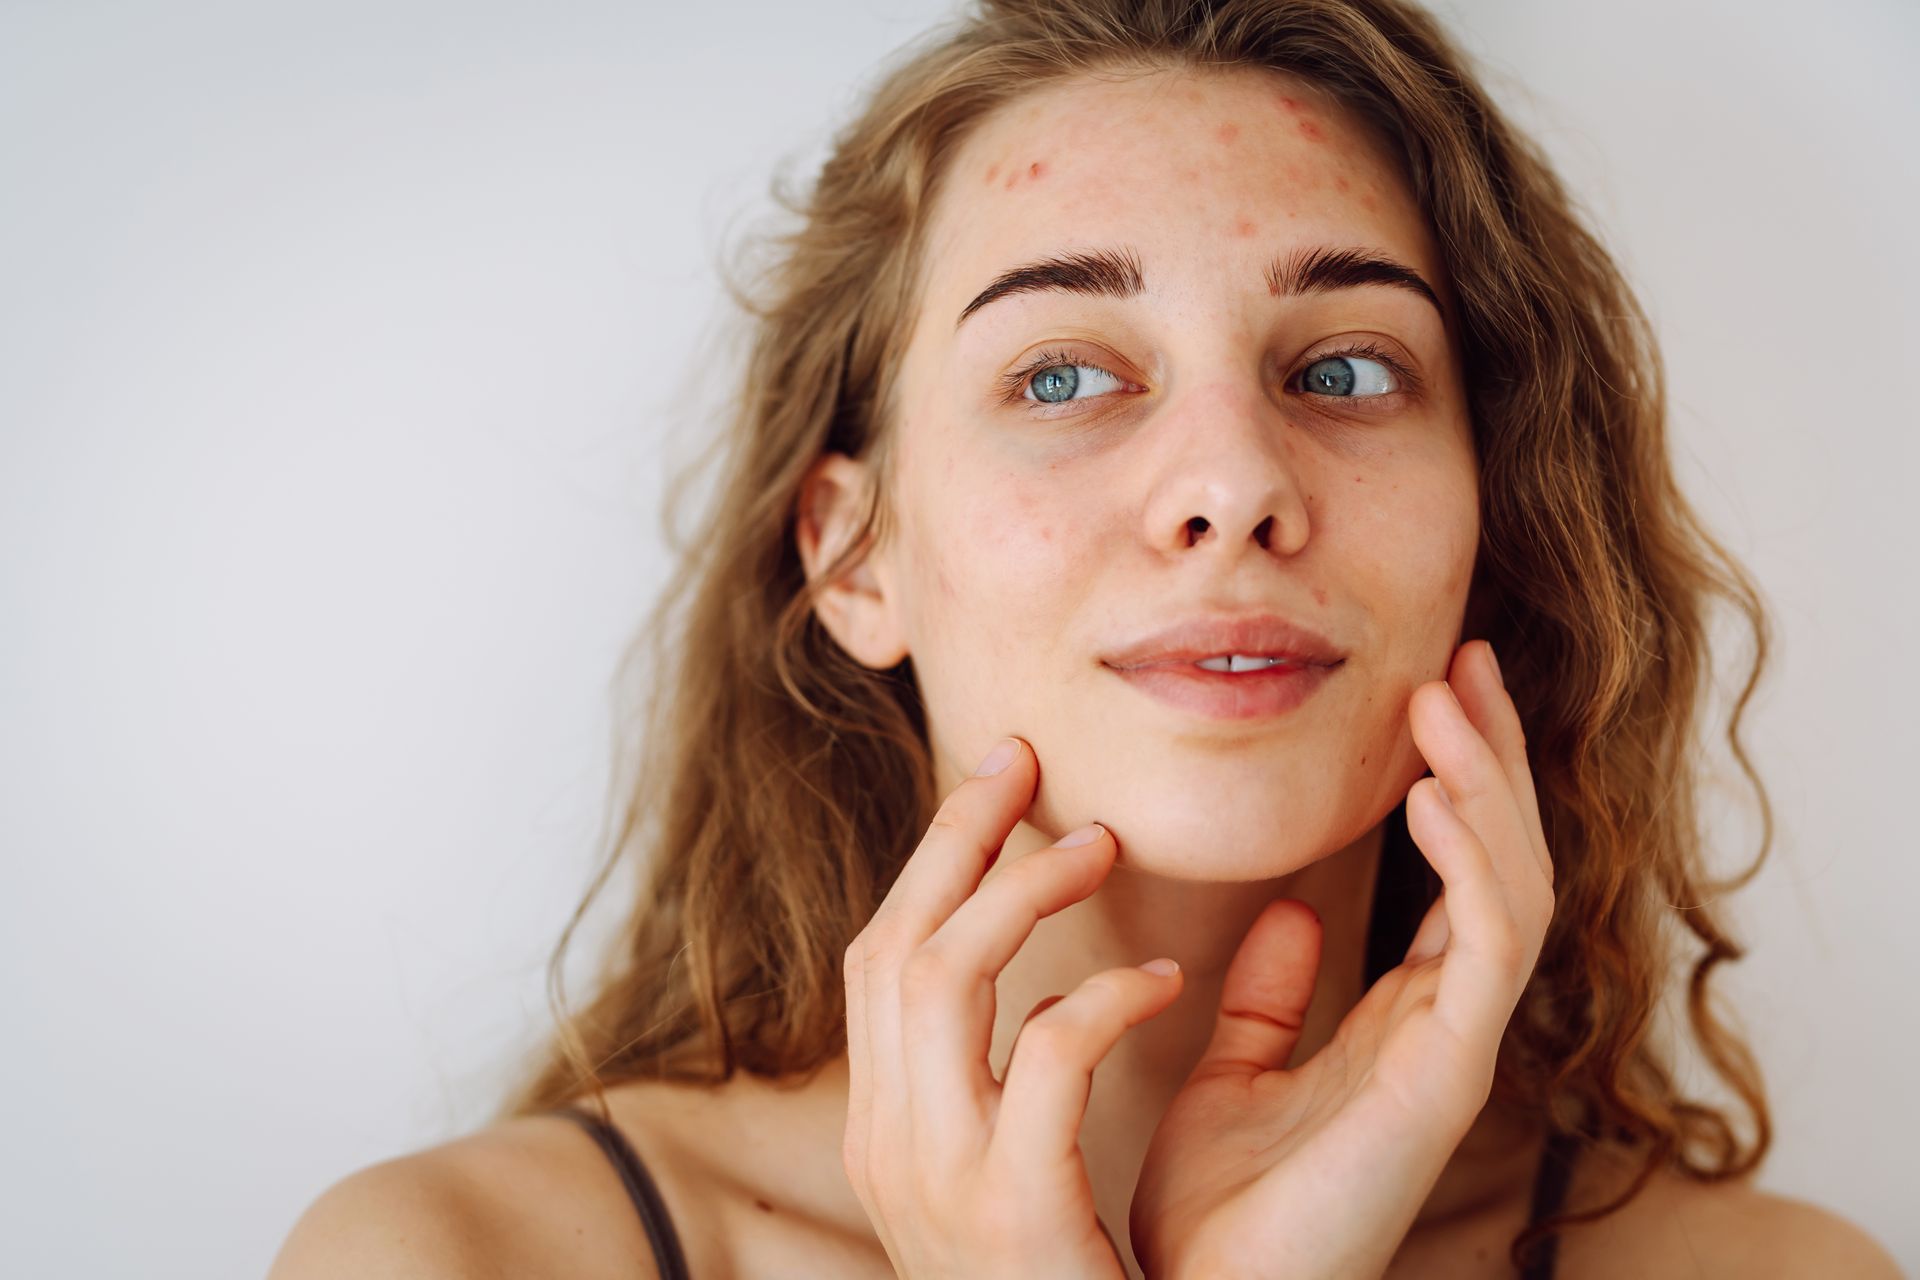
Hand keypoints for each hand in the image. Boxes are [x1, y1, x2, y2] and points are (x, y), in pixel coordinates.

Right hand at [842, 736, 1186, 1278]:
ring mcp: (935, 1179)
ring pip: (940, 976)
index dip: (935, 859)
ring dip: (1020, 894)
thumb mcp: (1024, 1173)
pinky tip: (1164, 980)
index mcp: (890, 1124)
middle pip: (893, 944)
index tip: (1000, 781)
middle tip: (1031, 765)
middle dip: (958, 840)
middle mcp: (888, 1142)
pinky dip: (1099, 1000)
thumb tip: (1104, 963)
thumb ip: (1036, 1068)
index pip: (882, 955)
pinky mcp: (1010, 1213)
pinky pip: (1043, 1060)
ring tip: (1101, 846)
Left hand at [1129, 640, 1555, 1279]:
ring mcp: (1452, 1054)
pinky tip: (1438, 793)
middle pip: (1500, 864)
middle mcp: (1441, 1029)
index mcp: (1398, 1021)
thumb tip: (1292, 916)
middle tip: (1462, 659)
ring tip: (1448, 694)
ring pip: (1513, 890)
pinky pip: (1486, 952)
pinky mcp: (1443, 1081)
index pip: (1456, 877)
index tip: (1428, 686)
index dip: (1455, 780)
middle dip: (1489, 759)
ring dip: (1488, 785)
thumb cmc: (1215, 1210)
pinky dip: (1474, 862)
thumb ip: (1269, 998)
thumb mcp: (1233, 1073)